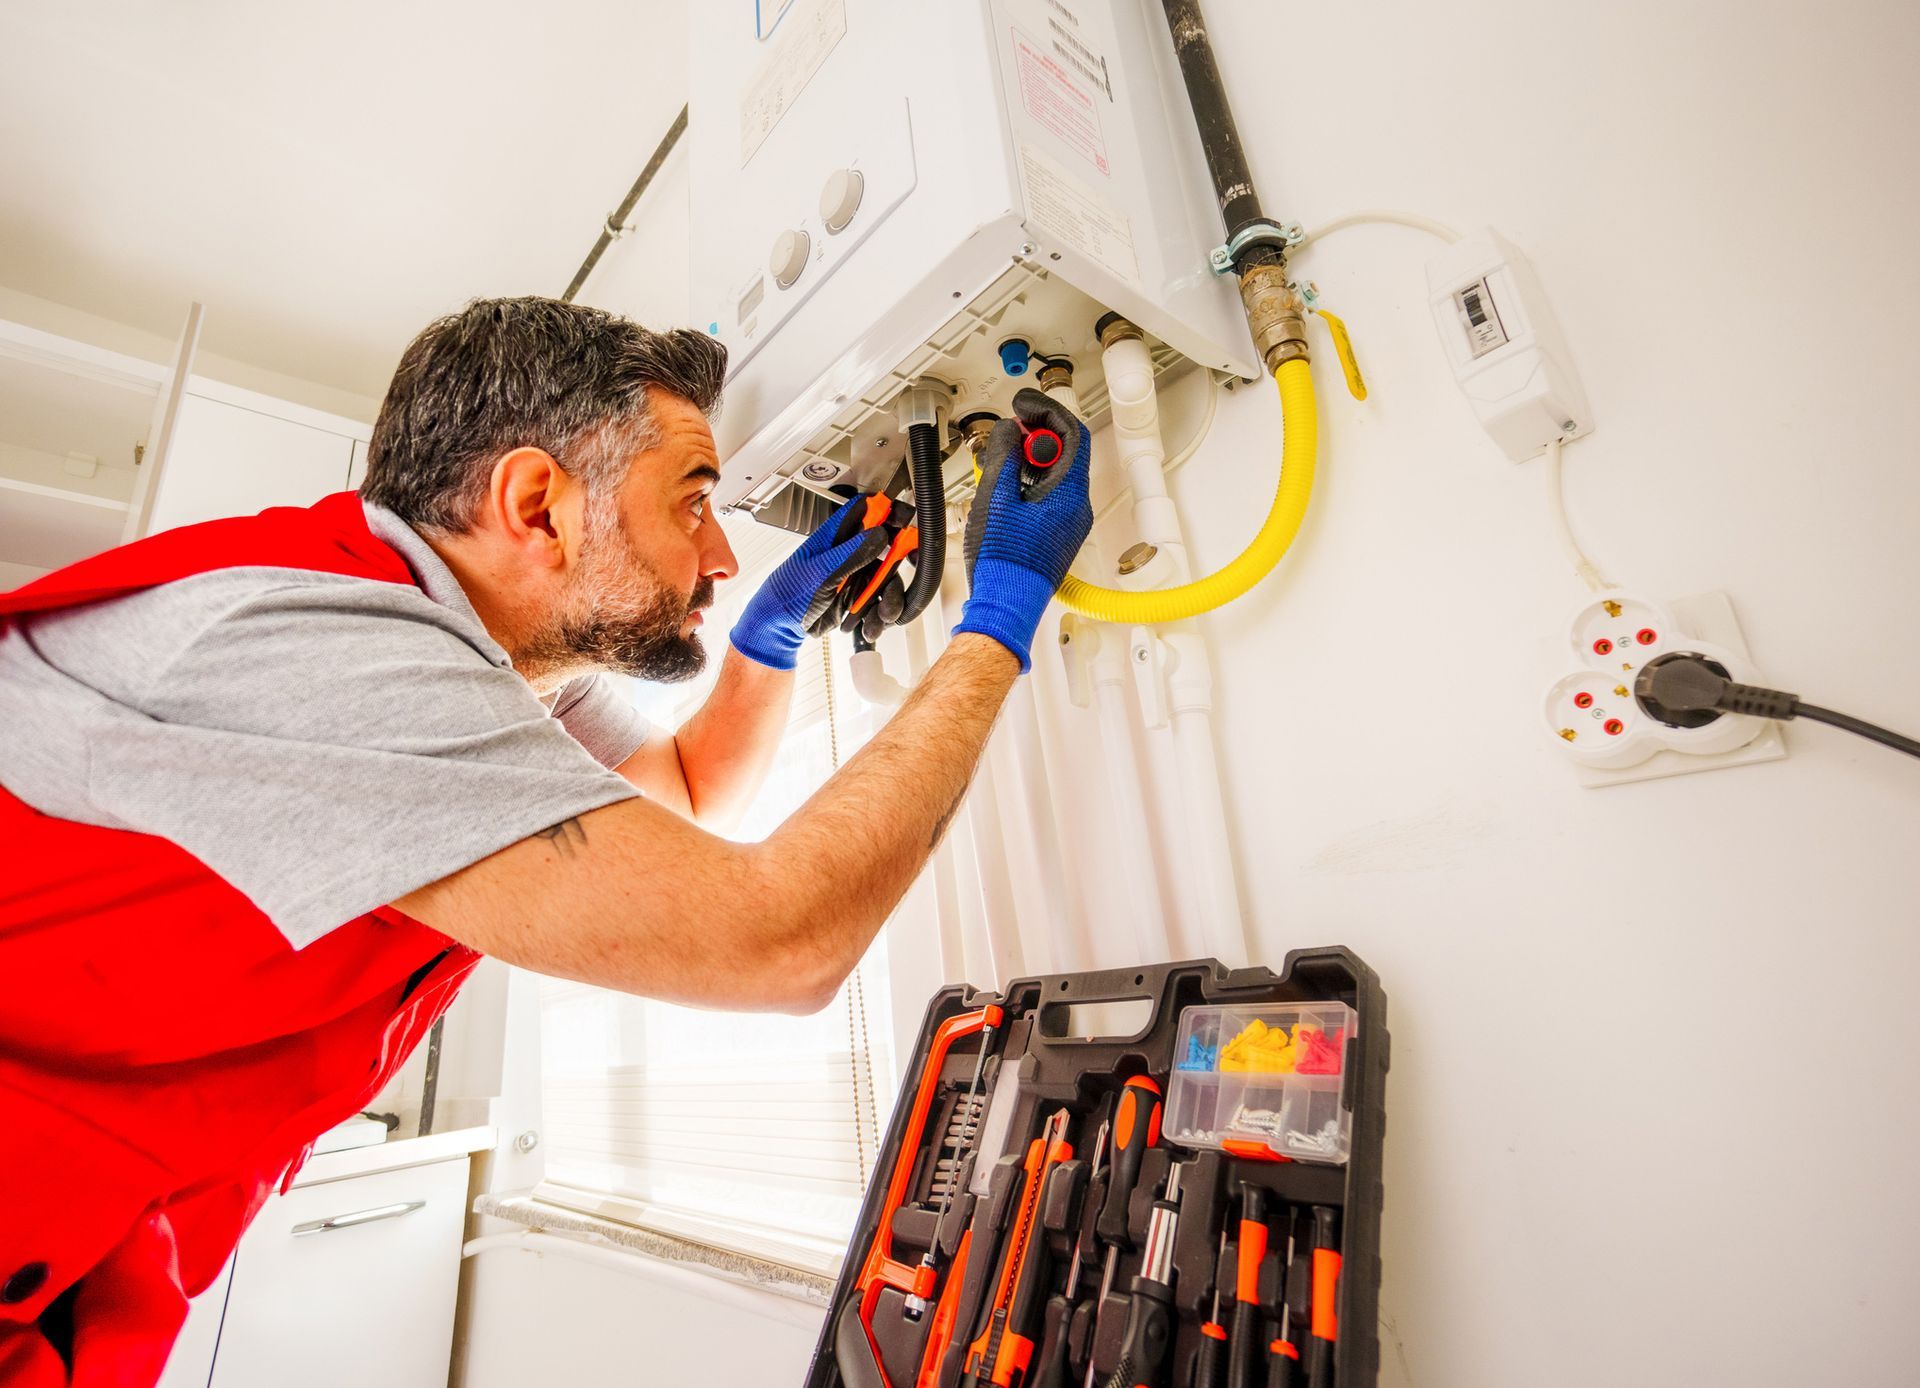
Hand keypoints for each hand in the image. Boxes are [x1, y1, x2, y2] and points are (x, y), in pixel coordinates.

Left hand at [731, 495, 890, 669]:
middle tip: (896, 580)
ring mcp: (857, 574)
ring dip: (888, 599)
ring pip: (888, 579)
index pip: (868, 511)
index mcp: (837, 535)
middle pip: (889, 545)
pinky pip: (880, 602)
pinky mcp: (859, 596)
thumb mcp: (820, 571)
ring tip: (880, 615)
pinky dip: (879, 616)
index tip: (904, 522)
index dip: (889, 511)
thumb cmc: (788, 592)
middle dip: (899, 563)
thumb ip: (850, 553)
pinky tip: (868, 625)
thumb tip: (878, 534)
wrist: (780, 626)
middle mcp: (850, 552)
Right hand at [955, 388, 1093, 670]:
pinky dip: (1031, 480)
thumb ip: (1005, 456)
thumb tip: (1011, 430)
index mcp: (1068, 494)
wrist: (1005, 604)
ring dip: (1031, 458)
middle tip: (1010, 430)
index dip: (1047, 411)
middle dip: (1037, 434)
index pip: (1072, 434)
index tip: (1023, 404)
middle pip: (1066, 452)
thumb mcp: (996, 497)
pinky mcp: (1057, 534)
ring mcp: (1069, 522)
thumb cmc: (1002, 562)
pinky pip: (1051, 495)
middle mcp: (1076, 507)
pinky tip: (1007, 488)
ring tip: (1002, 461)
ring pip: (1057, 473)